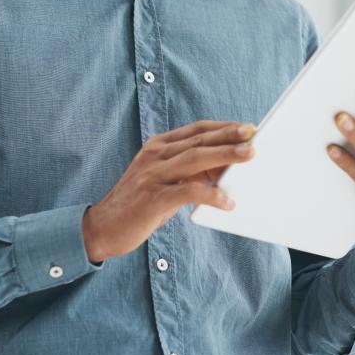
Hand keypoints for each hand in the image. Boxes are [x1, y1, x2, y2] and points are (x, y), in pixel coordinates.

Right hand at [82, 120, 256, 262]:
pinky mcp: (152, 199)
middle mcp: (155, 156)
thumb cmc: (140, 204)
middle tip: (253, 134)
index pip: (196, 129)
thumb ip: (190, 171)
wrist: (101, 228)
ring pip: (195, 159)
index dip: (222, 127)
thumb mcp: (165, 180)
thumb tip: (227, 166)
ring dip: (224, 155)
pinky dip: (210, 194)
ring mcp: (152, 176)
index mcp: (158, 146)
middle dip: (229, 135)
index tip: (247, 126)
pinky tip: (227, 202)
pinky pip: (187, 192)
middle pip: (199, 140)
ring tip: (249, 155)